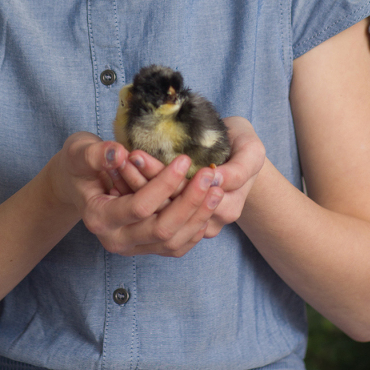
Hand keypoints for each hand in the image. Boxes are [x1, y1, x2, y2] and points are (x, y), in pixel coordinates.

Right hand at [47, 132, 225, 256]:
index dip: (164, 184)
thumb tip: (118, 154)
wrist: (78, 182)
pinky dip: (195, 228)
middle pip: (162, 230)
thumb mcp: (80, 151)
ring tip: (216, 188)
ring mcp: (133, 247)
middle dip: (190, 202)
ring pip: (174, 242)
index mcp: (99, 217)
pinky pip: (177, 246)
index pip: (139, 206)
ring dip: (198, 217)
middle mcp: (116, 240)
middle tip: (209, 175)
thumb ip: (96, 154)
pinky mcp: (146, 246)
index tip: (185, 160)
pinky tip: (208, 204)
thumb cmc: (80, 163)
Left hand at [110, 117, 265, 238]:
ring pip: (159, 210)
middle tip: (120, 158)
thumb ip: (239, 168)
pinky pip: (156, 211)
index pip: (187, 194)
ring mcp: (196, 223)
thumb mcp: (252, 150)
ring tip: (117, 163)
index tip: (135, 154)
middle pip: (169, 206)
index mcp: (229, 206)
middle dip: (141, 181)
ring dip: (136, 186)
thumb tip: (214, 179)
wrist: (242, 156)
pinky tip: (120, 176)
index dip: (160, 175)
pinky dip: (137, 193)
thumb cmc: (246, 147)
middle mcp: (211, 221)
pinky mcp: (181, 218)